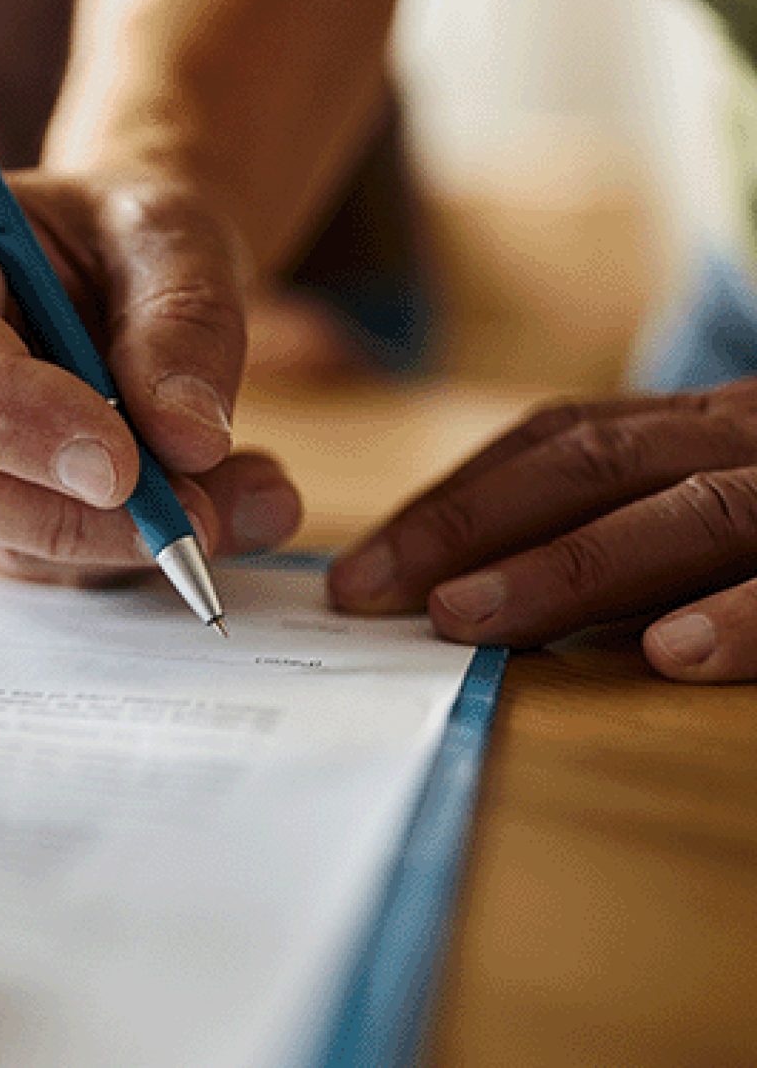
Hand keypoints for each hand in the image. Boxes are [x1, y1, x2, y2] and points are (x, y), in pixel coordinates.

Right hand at [0, 170, 301, 583]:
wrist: (125, 274)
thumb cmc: (130, 239)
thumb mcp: (178, 237)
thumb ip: (186, 322)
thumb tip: (188, 440)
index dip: (8, 412)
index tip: (119, 463)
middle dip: (64, 511)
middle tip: (190, 517)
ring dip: (107, 541)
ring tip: (229, 505)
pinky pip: (21, 561)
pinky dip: (113, 555)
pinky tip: (197, 513)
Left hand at [328, 380, 756, 679]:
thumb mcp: (704, 498)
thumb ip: (614, 533)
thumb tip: (465, 602)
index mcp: (698, 426)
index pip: (556, 445)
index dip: (452, 502)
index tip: (361, 571)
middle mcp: (745, 437)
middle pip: (596, 467)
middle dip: (471, 527)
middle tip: (375, 593)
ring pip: (691, 514)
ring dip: (571, 567)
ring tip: (468, 617)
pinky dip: (741, 615)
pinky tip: (670, 653)